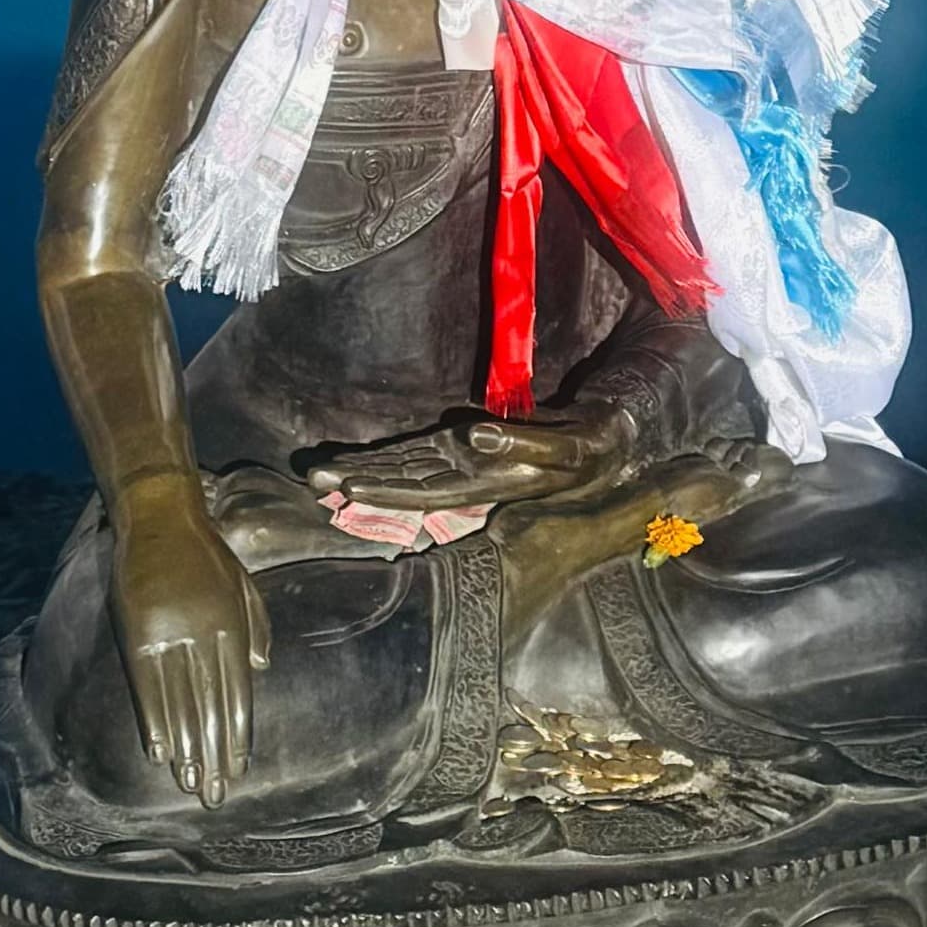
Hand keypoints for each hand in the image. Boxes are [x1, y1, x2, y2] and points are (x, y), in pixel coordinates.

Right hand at [108, 473, 270, 805]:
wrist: (161, 516)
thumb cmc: (205, 552)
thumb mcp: (243, 583)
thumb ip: (256, 627)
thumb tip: (261, 670)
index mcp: (232, 626)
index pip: (238, 693)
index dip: (238, 733)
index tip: (237, 767)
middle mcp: (204, 635)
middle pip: (211, 707)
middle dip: (213, 754)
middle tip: (213, 795)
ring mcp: (169, 634)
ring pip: (180, 704)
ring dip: (185, 748)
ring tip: (188, 783)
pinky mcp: (138, 632)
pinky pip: (147, 687)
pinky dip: (153, 721)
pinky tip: (159, 751)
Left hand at [307, 404, 634, 509]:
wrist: (611, 445)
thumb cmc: (592, 447)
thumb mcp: (568, 447)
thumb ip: (523, 444)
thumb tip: (474, 437)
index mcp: (490, 483)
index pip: (427, 490)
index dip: (387, 487)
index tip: (346, 485)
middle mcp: (471, 477)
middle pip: (406, 483)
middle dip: (361, 481)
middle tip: (314, 478)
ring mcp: (469, 464)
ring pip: (409, 470)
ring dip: (369, 471)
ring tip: (325, 473)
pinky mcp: (472, 450)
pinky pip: (424, 456)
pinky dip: (394, 459)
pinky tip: (366, 463)